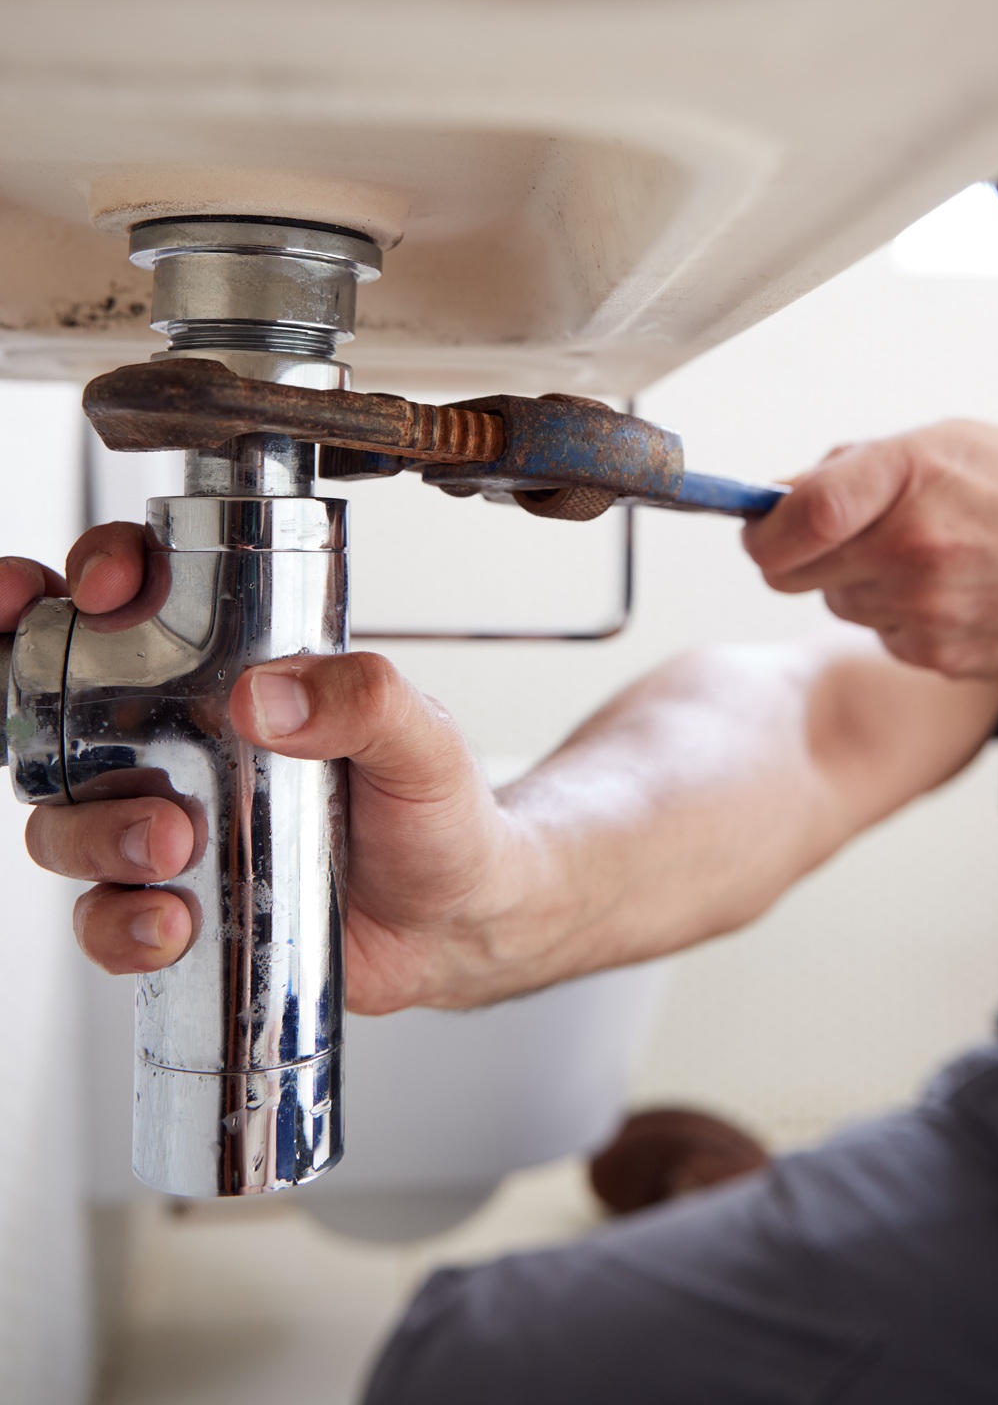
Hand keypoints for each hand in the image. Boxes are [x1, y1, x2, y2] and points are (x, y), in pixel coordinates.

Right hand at [12, 526, 519, 1013]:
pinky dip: (120, 924)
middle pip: (55, 701)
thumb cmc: (435, 808)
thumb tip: (269, 695)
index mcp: (231, 671)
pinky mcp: (171, 907)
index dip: (97, 571)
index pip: (136, 596)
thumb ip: (366, 698)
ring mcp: (164, 823)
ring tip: (173, 845)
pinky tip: (175, 924)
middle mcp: (176, 741)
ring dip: (96, 832)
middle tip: (82, 728)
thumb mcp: (422, 736)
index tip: (108, 585)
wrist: (457, 922)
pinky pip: (100, 917)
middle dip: (24, 692)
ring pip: (64, 819)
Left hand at [743, 421, 997, 682]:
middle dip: (802, 554)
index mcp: (910, 475)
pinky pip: (881, 635)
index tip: (761, 524)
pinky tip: (954, 592)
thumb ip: (854, 468)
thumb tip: (775, 496)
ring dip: (859, 582)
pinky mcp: (940, 658)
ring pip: (835, 604)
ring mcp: (927, 611)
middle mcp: (914, 547)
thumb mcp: (947, 442)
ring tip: (929, 556)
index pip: (795, 515)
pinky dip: (899, 616)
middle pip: (790, 572)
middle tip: (847, 534)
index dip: (761, 526)